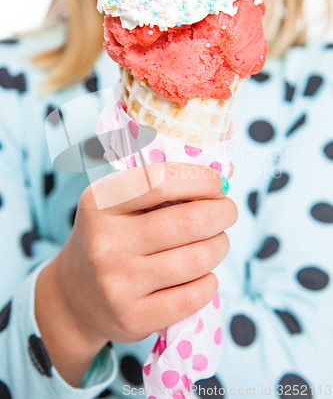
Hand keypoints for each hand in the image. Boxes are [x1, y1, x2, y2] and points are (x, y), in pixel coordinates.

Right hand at [35, 162, 236, 385]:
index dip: (202, 179)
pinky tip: (203, 275)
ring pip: (197, 259)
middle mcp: (105, 242)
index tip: (219, 184)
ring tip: (216, 242)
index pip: (161, 181)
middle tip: (227, 212)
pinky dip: (210, 282)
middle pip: (189, 221)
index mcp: (100, 203)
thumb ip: (163, 184)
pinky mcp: (133, 318)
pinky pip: (194, 296)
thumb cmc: (108, 237)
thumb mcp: (118, 203)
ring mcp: (118, 283)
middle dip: (222, 213)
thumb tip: (226, 170)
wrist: (75, 295)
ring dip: (220, 246)